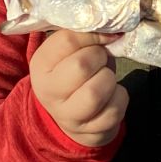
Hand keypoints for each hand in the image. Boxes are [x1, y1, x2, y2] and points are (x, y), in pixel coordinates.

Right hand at [29, 30, 127, 146]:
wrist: (69, 116)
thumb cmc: (73, 74)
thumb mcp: (68, 53)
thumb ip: (84, 37)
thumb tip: (114, 29)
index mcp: (41, 65)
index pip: (67, 40)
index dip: (93, 34)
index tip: (106, 35)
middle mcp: (48, 92)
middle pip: (81, 65)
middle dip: (101, 57)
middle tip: (102, 59)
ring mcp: (68, 116)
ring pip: (96, 92)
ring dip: (110, 80)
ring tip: (106, 78)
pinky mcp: (89, 132)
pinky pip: (114, 110)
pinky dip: (119, 98)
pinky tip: (111, 95)